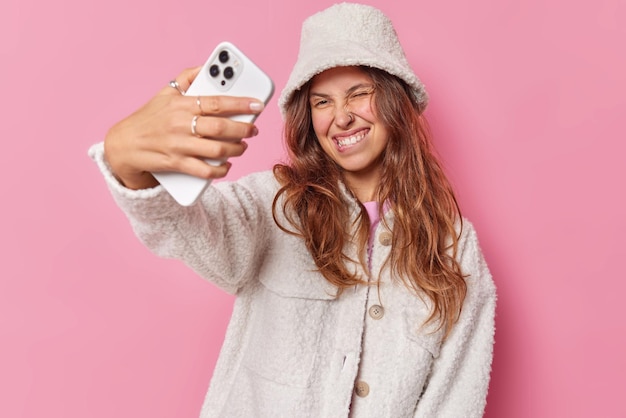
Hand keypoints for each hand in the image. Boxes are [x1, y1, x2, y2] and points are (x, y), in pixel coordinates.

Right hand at [104, 67, 264, 189]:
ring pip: (217, 150)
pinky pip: (205, 170)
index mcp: (182, 105)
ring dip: (236, 149)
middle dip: (244, 129)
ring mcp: (179, 145)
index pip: (217, 102)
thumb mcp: (164, 94)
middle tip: (253, 129)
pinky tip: (226, 165)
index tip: (258, 104)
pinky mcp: (176, 164)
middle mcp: (181, 124)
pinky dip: (220, 170)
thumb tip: (206, 66)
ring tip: (242, 146)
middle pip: (221, 128)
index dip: (240, 103)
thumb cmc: (148, 118)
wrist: (123, 145)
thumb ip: (186, 78)